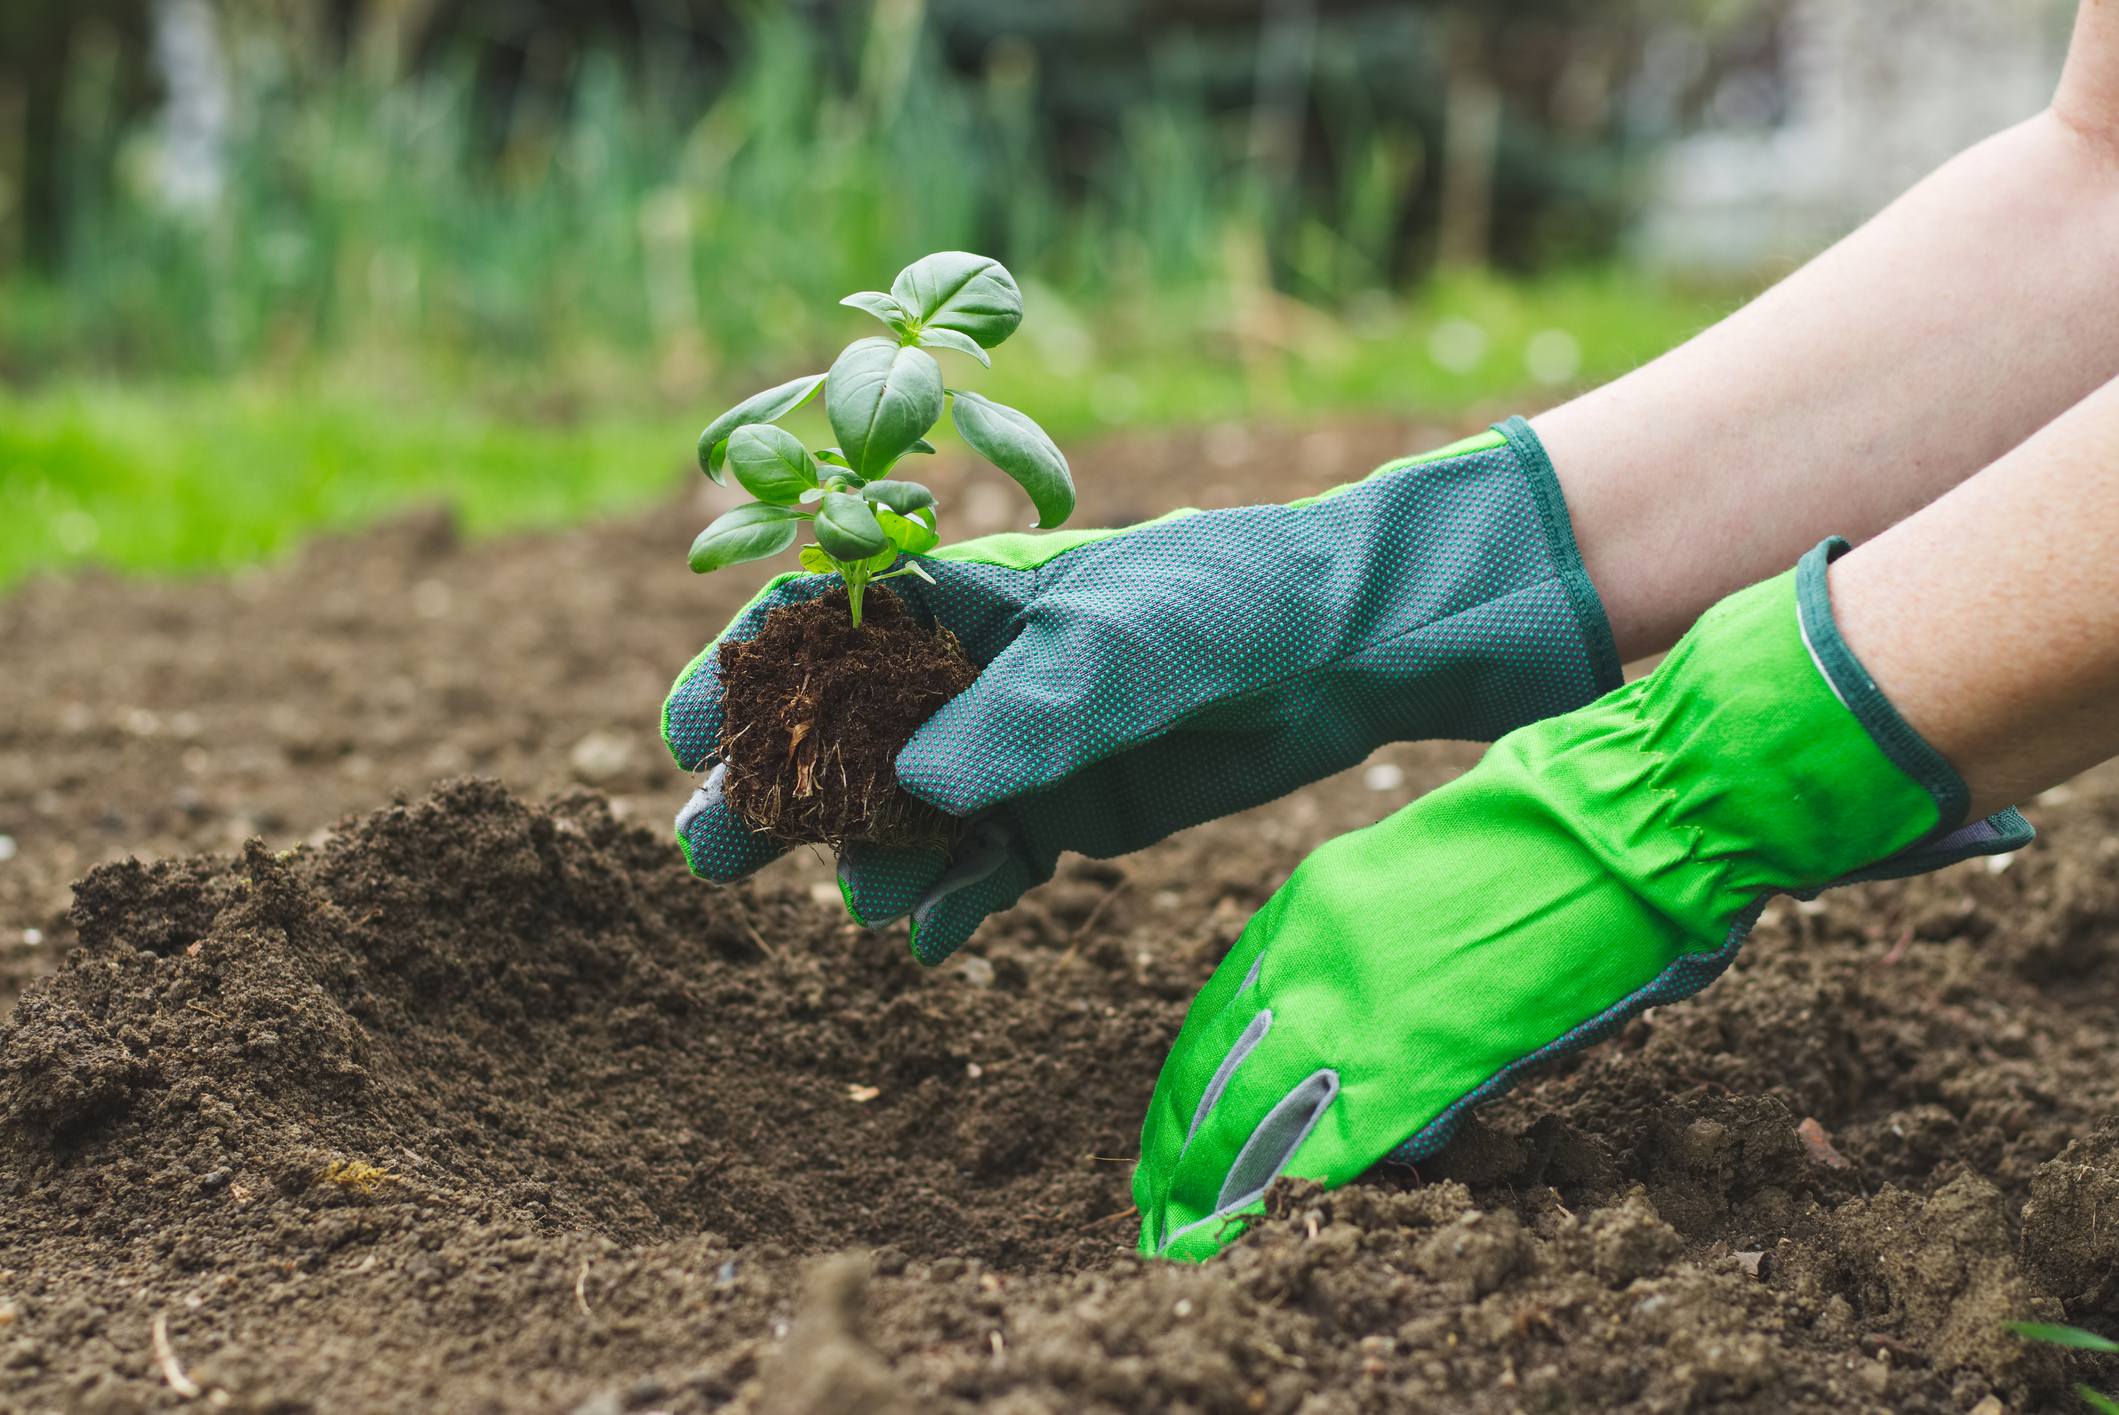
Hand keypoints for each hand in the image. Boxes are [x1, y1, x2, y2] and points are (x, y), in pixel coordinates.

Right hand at [666, 418, 1624, 963]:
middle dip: (777, 790)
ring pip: (903, 814)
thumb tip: (918, 790)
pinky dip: (954, 901)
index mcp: (960, 594)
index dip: (744, 678)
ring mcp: (1010, 747)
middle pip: (840, 734)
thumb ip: (1022, 713)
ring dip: (869, 858)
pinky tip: (931, 940)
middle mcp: (968, 674)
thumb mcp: (1123, 643)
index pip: (821, 627)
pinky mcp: (1062, 812)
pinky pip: (982, 865)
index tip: (684, 737)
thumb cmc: (1228, 602)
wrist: (1345, 649)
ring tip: (866, 900)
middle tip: (709, 851)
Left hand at [1134, 540, 2029, 1259]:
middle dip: (1179, 1150)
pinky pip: (1340, 1137)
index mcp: (1310, 905)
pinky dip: (1301, 1181)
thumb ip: (1366, 955)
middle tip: (1154, 1208)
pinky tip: (1273, 1217)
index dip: (1186, 1087)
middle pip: (1214, 1072)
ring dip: (1216, 1179)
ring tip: (1189, 1233)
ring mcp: (1361, 1006)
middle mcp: (1311, 953)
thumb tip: (1358, 1033)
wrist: (1625, 813)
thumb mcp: (1413, 880)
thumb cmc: (1544, 837)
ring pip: (1251, 1114)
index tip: (1167, 1137)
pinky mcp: (1424, 1055)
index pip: (1218, 1017)